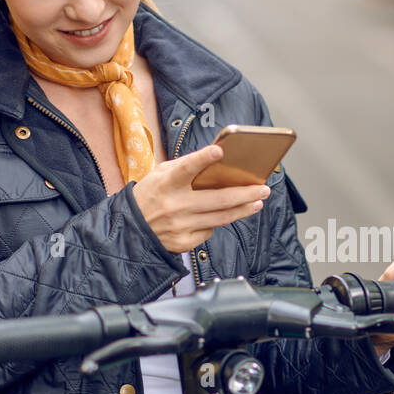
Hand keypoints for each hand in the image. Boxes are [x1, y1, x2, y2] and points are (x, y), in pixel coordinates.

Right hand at [132, 144, 269, 252]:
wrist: (131, 229)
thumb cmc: (151, 195)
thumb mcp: (161, 175)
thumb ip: (186, 168)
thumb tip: (219, 162)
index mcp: (165, 183)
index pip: (186, 168)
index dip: (203, 159)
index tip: (219, 151)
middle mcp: (174, 205)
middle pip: (218, 200)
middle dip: (245, 194)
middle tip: (263, 189)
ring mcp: (180, 226)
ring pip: (221, 218)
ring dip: (244, 209)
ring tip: (257, 201)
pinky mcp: (183, 242)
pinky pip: (209, 230)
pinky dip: (217, 221)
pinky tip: (223, 216)